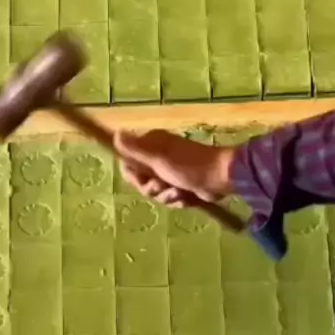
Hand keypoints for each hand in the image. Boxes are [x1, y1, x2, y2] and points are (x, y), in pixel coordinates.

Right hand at [114, 130, 234, 206]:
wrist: (219, 178)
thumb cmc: (188, 166)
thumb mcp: (158, 158)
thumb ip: (135, 149)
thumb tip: (115, 134)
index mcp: (151, 146)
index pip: (128, 164)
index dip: (134, 177)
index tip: (144, 179)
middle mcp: (158, 156)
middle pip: (141, 181)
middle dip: (152, 189)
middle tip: (164, 186)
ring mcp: (170, 171)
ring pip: (156, 192)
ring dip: (166, 196)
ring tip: (179, 192)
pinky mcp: (181, 184)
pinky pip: (169, 197)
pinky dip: (177, 200)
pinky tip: (186, 198)